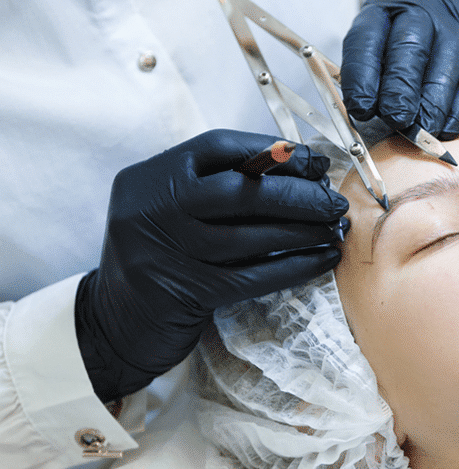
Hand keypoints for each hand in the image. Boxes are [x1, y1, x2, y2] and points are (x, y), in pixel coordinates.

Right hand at [75, 130, 348, 402]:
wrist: (112, 322)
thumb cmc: (158, 257)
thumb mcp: (172, 210)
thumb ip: (214, 186)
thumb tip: (296, 171)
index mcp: (151, 176)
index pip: (219, 147)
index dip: (273, 152)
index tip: (314, 162)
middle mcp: (152, 207)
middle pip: (242, 191)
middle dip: (298, 195)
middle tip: (334, 202)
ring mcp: (166, 250)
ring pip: (252, 236)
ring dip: (304, 232)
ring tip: (335, 229)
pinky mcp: (185, 292)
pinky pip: (254, 276)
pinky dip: (295, 267)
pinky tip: (323, 260)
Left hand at [341, 0, 458, 137]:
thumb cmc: (412, 68)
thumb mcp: (384, 70)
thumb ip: (373, 89)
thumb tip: (363, 120)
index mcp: (384, 9)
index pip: (366, 34)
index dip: (362, 73)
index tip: (362, 108)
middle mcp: (423, 3)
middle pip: (411, 41)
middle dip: (401, 86)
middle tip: (397, 119)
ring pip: (449, 55)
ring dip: (434, 101)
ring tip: (424, 129)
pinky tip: (449, 126)